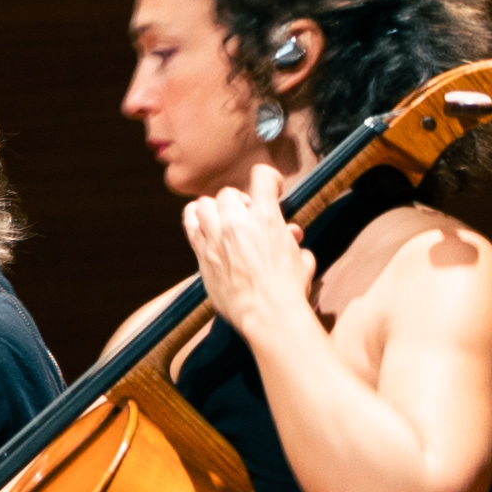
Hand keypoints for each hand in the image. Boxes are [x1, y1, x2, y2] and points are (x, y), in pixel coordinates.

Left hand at [182, 181, 319, 341]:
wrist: (267, 315)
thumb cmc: (289, 289)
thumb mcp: (301, 259)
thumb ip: (292, 240)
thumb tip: (290, 233)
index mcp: (266, 218)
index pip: (262, 177)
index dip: (269, 178)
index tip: (272, 187)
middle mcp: (236, 223)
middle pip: (228, 194)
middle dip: (239, 201)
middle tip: (248, 215)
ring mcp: (215, 238)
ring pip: (203, 204)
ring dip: (214, 209)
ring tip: (223, 220)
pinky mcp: (201, 254)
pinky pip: (189, 225)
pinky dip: (196, 220)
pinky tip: (204, 227)